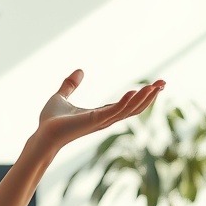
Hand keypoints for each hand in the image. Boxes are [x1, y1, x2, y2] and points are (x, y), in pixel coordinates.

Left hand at [37, 69, 163, 150]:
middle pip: (134, 108)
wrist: (42, 134)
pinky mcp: (94, 121)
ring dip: (144, 98)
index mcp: (100, 113)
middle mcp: (105, 119)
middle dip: (150, 96)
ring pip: (129, 110)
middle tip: (164, 83)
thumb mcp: (61, 97)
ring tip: (156, 86)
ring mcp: (101, 121)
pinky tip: (135, 91)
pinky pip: (115, 111)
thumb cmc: (50, 121)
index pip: (127, 104)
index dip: (141, 95)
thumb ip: (70, 85)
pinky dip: (126, 102)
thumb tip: (79, 70)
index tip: (155, 84)